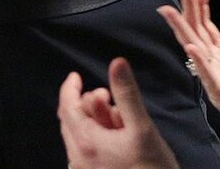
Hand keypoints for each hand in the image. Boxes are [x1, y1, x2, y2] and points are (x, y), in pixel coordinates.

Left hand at [57, 57, 176, 168]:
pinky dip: (98, 137)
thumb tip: (117, 62)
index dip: (69, 88)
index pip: (67, 107)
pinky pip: (88, 151)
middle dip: (87, 104)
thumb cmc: (152, 167)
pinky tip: (118, 136)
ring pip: (81, 137)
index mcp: (86, 143)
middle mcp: (78, 159)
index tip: (76, 76)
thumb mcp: (142, 128)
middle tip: (109, 98)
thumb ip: (127, 94)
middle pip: (72, 121)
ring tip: (119, 117)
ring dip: (95, 121)